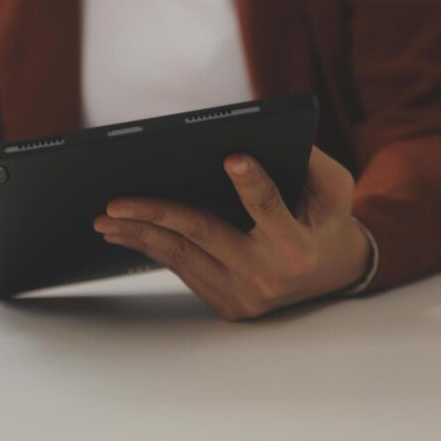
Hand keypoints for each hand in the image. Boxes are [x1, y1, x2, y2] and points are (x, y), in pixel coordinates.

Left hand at [94, 147, 371, 320]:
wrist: (331, 273)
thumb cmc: (328, 219)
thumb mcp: (335, 188)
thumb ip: (309, 161)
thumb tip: (261, 136)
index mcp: (296, 246)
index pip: (269, 209)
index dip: (252, 183)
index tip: (233, 157)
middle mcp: (267, 276)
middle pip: (204, 235)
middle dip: (157, 214)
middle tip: (117, 201)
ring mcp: (243, 296)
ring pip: (182, 257)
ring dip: (139, 234)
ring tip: (105, 217)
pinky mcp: (226, 305)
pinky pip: (182, 270)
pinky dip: (152, 248)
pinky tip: (125, 232)